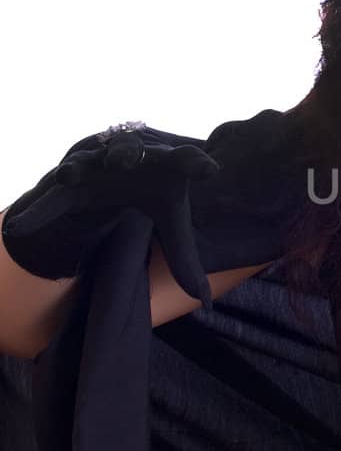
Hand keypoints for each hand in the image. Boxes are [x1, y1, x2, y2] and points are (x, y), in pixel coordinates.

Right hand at [3, 124, 219, 305]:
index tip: (210, 170)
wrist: (119, 171)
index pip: (183, 158)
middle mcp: (130, 155)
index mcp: (163, 162)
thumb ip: (184, 258)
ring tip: (68, 175)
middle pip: (131, 148)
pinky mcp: (69, 182)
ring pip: (86, 163)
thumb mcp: (170, 224)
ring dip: (76, 167)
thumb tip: (206, 302)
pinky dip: (38, 212)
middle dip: (127, 152)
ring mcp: (96, 164)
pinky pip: (53, 198)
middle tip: (125, 160)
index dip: (194, 162)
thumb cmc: (153, 192)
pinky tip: (17, 229)